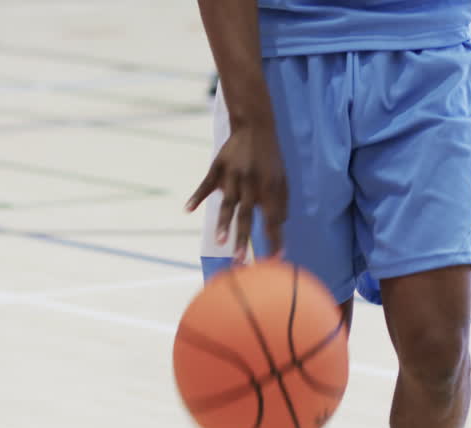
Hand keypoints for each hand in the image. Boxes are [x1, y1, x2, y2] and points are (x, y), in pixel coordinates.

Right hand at [185, 122, 287, 261]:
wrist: (254, 126)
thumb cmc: (269, 157)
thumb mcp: (282, 176)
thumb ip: (281, 201)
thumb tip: (279, 225)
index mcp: (269, 186)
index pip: (272, 218)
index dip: (275, 238)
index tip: (276, 259)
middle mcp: (251, 182)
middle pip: (246, 215)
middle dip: (243, 238)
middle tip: (240, 259)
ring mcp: (232, 175)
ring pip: (227, 203)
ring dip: (222, 223)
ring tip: (220, 242)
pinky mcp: (217, 167)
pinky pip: (206, 184)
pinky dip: (197, 197)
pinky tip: (188, 210)